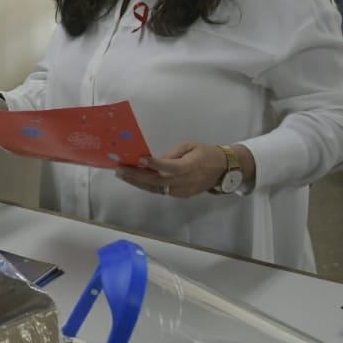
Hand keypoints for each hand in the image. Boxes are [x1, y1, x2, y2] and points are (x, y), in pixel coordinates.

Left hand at [115, 142, 230, 197]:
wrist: (223, 170)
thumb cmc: (206, 153)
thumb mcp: (190, 146)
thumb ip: (172, 154)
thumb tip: (153, 161)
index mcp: (191, 166)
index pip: (170, 167)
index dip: (155, 164)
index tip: (140, 159)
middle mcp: (185, 182)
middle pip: (158, 181)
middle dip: (136, 175)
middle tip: (119, 169)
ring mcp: (182, 191)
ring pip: (156, 189)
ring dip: (137, 181)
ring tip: (122, 174)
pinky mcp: (180, 195)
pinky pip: (160, 191)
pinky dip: (146, 185)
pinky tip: (134, 178)